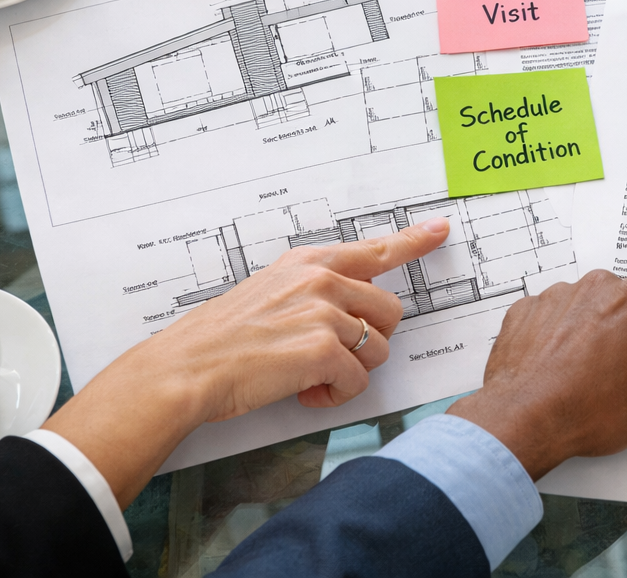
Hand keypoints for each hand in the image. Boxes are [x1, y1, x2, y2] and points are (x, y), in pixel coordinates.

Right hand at [43, 217, 446, 505]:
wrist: (187, 367)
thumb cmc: (222, 337)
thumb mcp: (270, 291)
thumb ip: (313, 289)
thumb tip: (351, 305)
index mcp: (310, 263)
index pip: (375, 248)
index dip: (414, 240)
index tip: (439, 228)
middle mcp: (321, 280)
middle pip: (390, 311)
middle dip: (372, 340)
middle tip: (333, 356)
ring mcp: (324, 312)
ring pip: (378, 350)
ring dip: (350, 371)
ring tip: (310, 376)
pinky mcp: (322, 350)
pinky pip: (357, 381)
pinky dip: (335, 397)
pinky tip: (304, 393)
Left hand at [448, 203, 626, 478]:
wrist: (518, 422)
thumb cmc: (589, 412)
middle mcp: (599, 288)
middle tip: (622, 376)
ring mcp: (560, 295)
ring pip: (593, 310)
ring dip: (595, 335)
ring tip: (583, 381)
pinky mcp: (528, 310)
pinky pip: (558, 318)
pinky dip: (561, 340)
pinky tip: (557, 372)